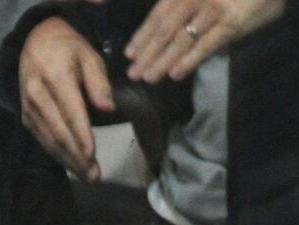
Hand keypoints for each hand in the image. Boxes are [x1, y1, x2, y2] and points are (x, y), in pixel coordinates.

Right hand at [19, 17, 115, 182]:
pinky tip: (71, 164)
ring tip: (87, 176)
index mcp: (56, 78)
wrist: (36, 43)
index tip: (92, 154)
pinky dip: (57, 154)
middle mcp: (38, 96)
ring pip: (50, 140)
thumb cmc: (68, 49)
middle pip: (59, 133)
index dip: (81, 136)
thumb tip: (107, 108)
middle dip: (77, 157)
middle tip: (95, 176)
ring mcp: (29, 108)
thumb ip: (98, 81)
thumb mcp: (89, 56)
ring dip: (68, 160)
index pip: (71, 112)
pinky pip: (43, 139)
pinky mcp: (26, 117)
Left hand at [125, 0, 285, 82]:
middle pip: (165, 29)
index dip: (142, 35)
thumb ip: (182, 7)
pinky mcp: (232, 22)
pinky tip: (176, 74)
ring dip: (163, 61)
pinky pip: (206, 44)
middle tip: (133, 74)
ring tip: (149, 78)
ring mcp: (214, 9)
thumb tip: (160, 37)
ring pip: (182, 39)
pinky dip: (189, 60)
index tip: (129, 54)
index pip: (158, 15)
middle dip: (147, 53)